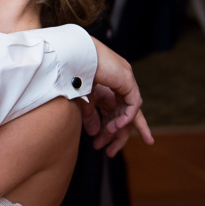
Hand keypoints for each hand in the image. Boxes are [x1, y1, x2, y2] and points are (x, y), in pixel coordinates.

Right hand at [80, 38, 151, 153]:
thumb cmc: (72, 72)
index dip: (119, 121)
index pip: (120, 105)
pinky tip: (116, 125)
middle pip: (128, 110)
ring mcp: (125, 79)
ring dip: (120, 125)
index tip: (114, 137)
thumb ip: (90, 116)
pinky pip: (133, 104)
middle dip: (123, 131)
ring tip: (110, 133)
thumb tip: (94, 133)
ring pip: (131, 109)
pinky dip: (126, 116)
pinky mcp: (127, 79)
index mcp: (110, 81)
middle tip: (113, 151)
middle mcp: (121, 80)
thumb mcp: (82, 99)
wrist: (70, 54)